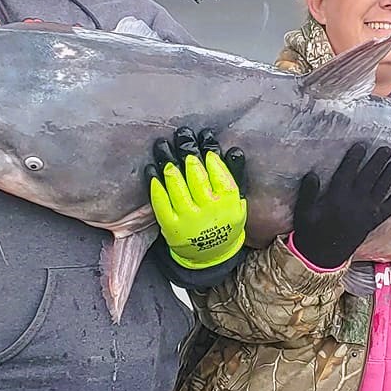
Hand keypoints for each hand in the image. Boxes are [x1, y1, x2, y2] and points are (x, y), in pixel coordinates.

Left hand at [146, 127, 247, 270]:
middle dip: (187, 151)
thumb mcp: (238, 201)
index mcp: (229, 202)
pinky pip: (161, 202)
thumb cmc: (225, 223)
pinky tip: (152, 169)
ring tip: (163, 145)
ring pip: (176, 185)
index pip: (219, 173)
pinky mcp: (171, 226)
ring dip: (167, 161)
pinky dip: (155, 184)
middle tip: (181, 134)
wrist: (212, 256)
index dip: (209, 154)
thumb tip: (233, 151)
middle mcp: (209, 211)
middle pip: (196, 175)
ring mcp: (189, 219)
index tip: (203, 138)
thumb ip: (235, 176)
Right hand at [290, 143, 390, 270]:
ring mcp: (365, 213)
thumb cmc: (310, 232)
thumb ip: (308, 192)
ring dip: (389, 176)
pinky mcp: (372, 224)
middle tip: (387, 149)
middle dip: (378, 161)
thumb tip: (312, 174)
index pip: (348, 172)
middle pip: (368, 177)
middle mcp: (354, 203)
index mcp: (336, 197)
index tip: (361, 145)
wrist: (322, 257)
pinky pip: (387, 211)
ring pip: (381, 190)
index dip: (355, 158)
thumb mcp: (303, 212)